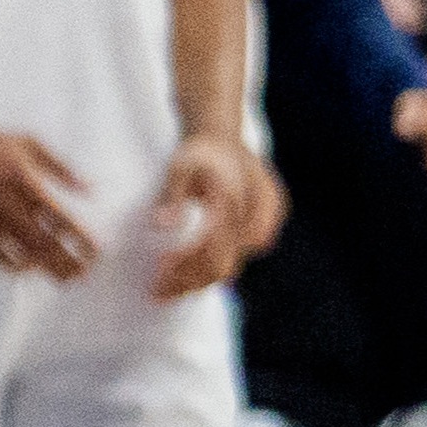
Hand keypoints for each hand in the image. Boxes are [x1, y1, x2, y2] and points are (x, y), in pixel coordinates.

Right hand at [0, 121, 92, 278]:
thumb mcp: (27, 143)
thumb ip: (61, 168)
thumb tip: (91, 190)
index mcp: (24, 181)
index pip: (60, 218)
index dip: (80, 239)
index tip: (98, 251)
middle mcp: (5, 203)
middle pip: (43, 243)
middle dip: (67, 262)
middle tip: (86, 273)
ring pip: (21, 254)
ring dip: (47, 268)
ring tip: (67, 278)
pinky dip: (17, 265)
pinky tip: (33, 266)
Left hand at [151, 133, 280, 296]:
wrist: (223, 135)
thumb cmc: (197, 153)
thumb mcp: (178, 169)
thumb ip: (171, 198)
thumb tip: (161, 226)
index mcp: (232, 203)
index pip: (211, 253)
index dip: (184, 271)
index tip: (157, 278)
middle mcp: (254, 215)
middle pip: (223, 266)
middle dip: (190, 282)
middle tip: (159, 291)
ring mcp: (267, 219)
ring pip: (234, 263)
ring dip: (202, 277)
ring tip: (172, 283)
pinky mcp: (269, 220)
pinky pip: (244, 253)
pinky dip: (219, 263)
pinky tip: (195, 266)